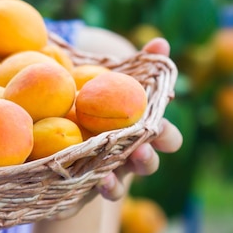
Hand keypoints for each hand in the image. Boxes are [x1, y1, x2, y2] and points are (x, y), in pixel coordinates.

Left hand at [96, 37, 182, 200]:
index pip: (165, 134)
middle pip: (152, 158)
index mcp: (140, 131)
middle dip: (154, 150)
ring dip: (135, 166)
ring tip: (126, 160)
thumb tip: (162, 42)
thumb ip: (139, 67)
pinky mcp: (94, 184)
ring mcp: (116, 171)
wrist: (65, 144)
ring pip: (130, 176)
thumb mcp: (111, 85)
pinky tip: (99, 179)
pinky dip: (108, 186)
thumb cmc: (98, 108)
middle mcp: (132, 153)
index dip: (167, 132)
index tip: (159, 124)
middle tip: (148, 140)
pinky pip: (106, 190)